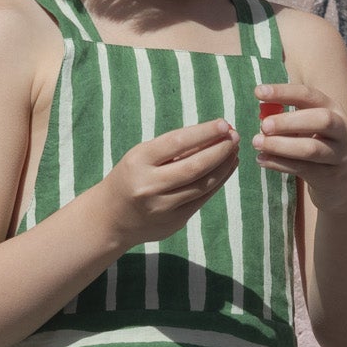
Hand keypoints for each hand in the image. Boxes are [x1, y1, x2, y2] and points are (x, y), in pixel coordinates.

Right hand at [99, 117, 239, 251]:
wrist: (110, 218)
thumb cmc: (131, 177)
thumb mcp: (142, 156)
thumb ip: (173, 148)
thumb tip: (214, 135)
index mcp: (138, 162)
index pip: (177, 143)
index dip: (203, 133)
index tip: (224, 124)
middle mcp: (149, 186)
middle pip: (194, 167)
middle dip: (219, 150)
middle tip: (235, 137)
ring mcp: (162, 207)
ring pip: (203, 185)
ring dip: (223, 166)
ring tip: (234, 151)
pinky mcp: (174, 222)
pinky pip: (202, 199)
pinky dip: (218, 182)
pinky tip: (226, 169)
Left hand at [252, 82, 346, 207]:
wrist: (342, 181)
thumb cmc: (317, 144)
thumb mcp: (308, 127)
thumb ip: (288, 120)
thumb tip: (262, 116)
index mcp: (333, 109)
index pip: (309, 96)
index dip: (284, 92)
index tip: (258, 93)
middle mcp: (342, 130)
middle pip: (321, 120)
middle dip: (289, 121)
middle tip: (263, 125)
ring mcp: (339, 154)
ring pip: (311, 149)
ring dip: (280, 145)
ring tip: (257, 143)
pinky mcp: (330, 176)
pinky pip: (303, 169)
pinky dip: (279, 164)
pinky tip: (261, 159)